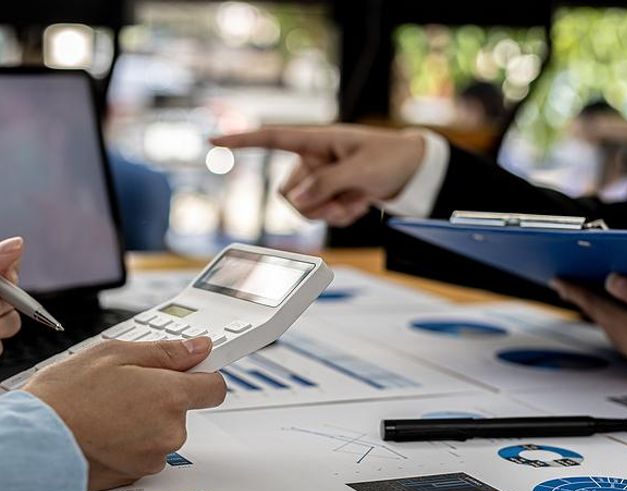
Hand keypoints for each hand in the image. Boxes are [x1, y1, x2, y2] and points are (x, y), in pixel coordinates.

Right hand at [23, 337, 226, 490]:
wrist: (33, 440)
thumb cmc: (66, 396)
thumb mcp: (114, 354)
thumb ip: (165, 352)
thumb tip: (198, 349)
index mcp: (170, 396)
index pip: (215, 387)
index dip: (202, 375)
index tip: (189, 370)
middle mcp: (169, 431)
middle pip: (182, 410)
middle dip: (160, 398)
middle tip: (122, 388)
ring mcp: (153, 457)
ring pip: (161, 433)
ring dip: (143, 422)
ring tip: (105, 411)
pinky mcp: (136, 475)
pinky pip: (143, 453)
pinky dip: (129, 443)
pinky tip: (102, 432)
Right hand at [211, 125, 426, 225]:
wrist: (413, 172)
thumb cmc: (390, 158)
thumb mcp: (360, 170)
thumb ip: (325, 184)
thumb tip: (295, 202)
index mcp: (317, 141)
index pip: (272, 138)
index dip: (241, 140)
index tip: (213, 140)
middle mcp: (312, 160)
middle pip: (287, 193)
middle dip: (314, 203)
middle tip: (345, 197)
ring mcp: (320, 179)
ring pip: (303, 209)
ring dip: (331, 212)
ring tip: (356, 199)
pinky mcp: (328, 194)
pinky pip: (320, 215)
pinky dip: (340, 215)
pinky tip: (359, 203)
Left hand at [552, 274, 626, 391]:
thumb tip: (613, 281)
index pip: (599, 308)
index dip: (577, 292)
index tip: (558, 280)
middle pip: (603, 321)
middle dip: (585, 301)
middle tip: (568, 285)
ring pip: (617, 332)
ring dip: (603, 314)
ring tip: (591, 298)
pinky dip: (621, 324)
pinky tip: (626, 318)